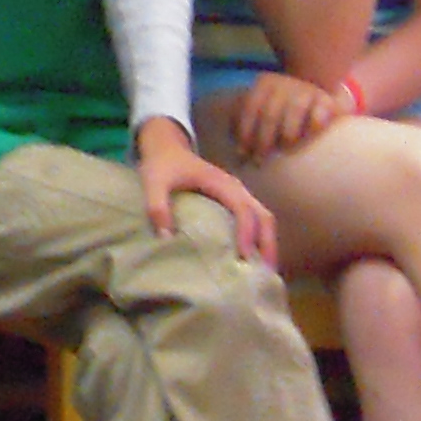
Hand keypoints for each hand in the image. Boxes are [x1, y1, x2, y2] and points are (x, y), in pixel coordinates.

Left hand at [138, 121, 276, 266]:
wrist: (167, 147)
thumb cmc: (162, 165)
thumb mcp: (153, 182)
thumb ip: (157, 206)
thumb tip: (166, 237)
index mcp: (220, 183)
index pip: (242, 208)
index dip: (246, 231)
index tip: (244, 256)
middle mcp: (235, 188)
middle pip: (262, 215)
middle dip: (267, 243)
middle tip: (265, 273)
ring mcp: (237, 194)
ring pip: (262, 218)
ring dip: (266, 242)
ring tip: (263, 271)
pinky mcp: (234, 200)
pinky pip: (254, 219)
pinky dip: (259, 238)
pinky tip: (253, 258)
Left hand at [229, 73, 353, 159]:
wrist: (316, 102)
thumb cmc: (281, 116)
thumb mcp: (262, 114)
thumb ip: (248, 125)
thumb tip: (233, 152)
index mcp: (264, 83)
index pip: (249, 108)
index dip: (244, 133)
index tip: (241, 155)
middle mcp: (284, 82)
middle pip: (269, 113)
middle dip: (262, 140)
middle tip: (259, 161)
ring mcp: (307, 89)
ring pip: (294, 110)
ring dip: (287, 133)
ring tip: (285, 149)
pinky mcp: (327, 100)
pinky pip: (320, 112)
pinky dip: (315, 124)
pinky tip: (311, 134)